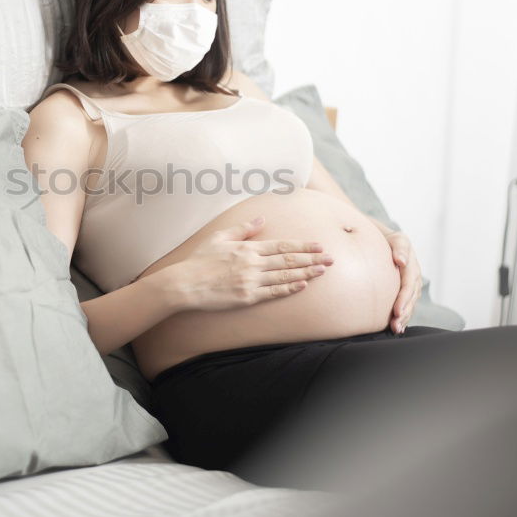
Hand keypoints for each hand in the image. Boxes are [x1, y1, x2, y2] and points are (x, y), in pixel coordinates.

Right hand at [163, 215, 333, 311]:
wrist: (185, 284)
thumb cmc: (199, 260)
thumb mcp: (219, 238)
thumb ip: (242, 229)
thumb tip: (261, 219)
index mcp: (247, 248)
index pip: (282, 246)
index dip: (303, 246)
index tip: (319, 245)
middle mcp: (252, 263)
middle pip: (289, 260)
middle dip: (312, 258)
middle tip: (330, 258)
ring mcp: (251, 281)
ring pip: (285, 276)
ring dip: (306, 272)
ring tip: (322, 270)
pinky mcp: (247, 297)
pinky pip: (273, 292)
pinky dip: (289, 289)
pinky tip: (303, 285)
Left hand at [385, 231, 421, 333]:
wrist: (388, 242)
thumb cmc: (389, 240)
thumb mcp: (396, 239)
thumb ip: (399, 248)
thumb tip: (401, 261)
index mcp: (412, 267)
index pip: (408, 286)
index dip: (403, 300)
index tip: (396, 311)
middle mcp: (414, 278)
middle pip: (411, 299)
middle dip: (404, 313)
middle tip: (395, 326)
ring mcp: (412, 286)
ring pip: (410, 304)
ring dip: (404, 318)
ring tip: (395, 330)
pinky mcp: (407, 291)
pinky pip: (407, 305)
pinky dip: (404, 317)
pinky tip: (398, 327)